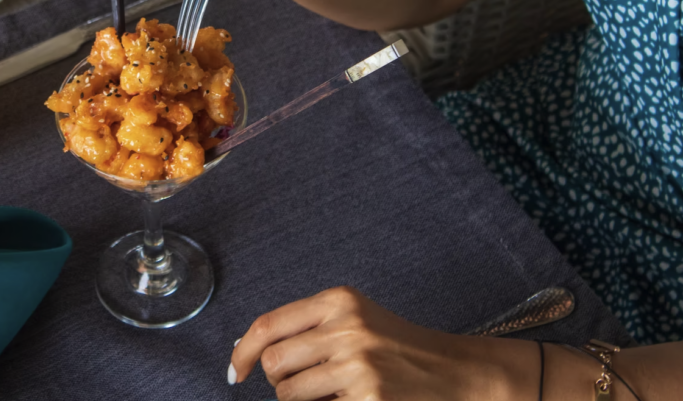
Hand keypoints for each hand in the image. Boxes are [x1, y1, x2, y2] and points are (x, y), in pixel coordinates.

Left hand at [229, 286, 530, 400]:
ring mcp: (358, 364)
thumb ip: (306, 327)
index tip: (235, 372)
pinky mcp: (369, 397)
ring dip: (299, 400)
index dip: (242, 352)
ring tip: (329, 393)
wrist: (456, 371)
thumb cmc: (397, 346)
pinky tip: (349, 398)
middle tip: (303, 385)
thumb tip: (246, 349)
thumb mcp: (354, 319)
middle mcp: (346, 327)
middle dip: (278, 381)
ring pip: (289, 393)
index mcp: (339, 300)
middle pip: (275, 362)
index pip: (268, 325)